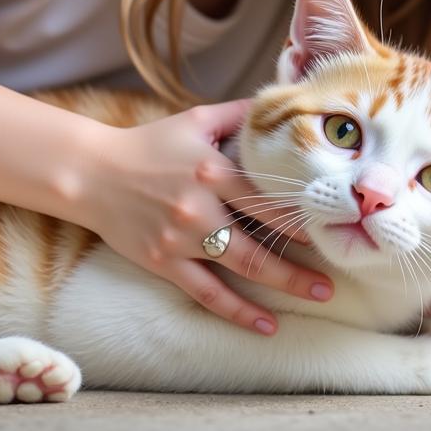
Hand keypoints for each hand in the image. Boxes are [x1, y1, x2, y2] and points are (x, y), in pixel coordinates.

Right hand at [75, 98, 333, 335]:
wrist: (92, 172)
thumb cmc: (149, 143)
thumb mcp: (195, 119)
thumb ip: (238, 114)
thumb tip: (278, 105)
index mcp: (212, 169)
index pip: (268, 195)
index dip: (301, 213)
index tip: (332, 223)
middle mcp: (200, 206)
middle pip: (262, 239)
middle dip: (303, 259)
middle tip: (338, 273)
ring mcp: (182, 238)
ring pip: (242, 268)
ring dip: (284, 284)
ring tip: (318, 295)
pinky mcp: (165, 262)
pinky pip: (207, 293)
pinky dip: (238, 311)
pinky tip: (266, 325)